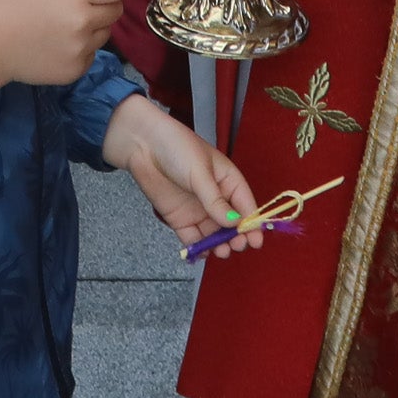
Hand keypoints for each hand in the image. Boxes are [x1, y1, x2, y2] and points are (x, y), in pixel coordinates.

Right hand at [0, 0, 126, 90]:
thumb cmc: (16, 3)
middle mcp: (83, 22)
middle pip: (116, 11)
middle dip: (104, 5)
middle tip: (80, 5)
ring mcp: (81, 49)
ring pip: (104, 33)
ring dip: (92, 28)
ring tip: (63, 27)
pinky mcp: (76, 70)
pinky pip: (92, 54)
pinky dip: (81, 49)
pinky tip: (58, 45)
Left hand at [103, 94, 262, 249]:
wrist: (142, 145)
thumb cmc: (176, 147)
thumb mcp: (200, 172)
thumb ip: (215, 200)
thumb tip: (234, 222)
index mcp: (227, 181)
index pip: (245, 205)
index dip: (252, 223)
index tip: (256, 239)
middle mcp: (215, 198)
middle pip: (232, 224)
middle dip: (237, 237)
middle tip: (237, 245)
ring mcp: (198, 210)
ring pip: (214, 234)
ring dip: (219, 245)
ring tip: (222, 251)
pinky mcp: (179, 218)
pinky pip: (193, 238)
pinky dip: (199, 248)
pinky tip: (203, 253)